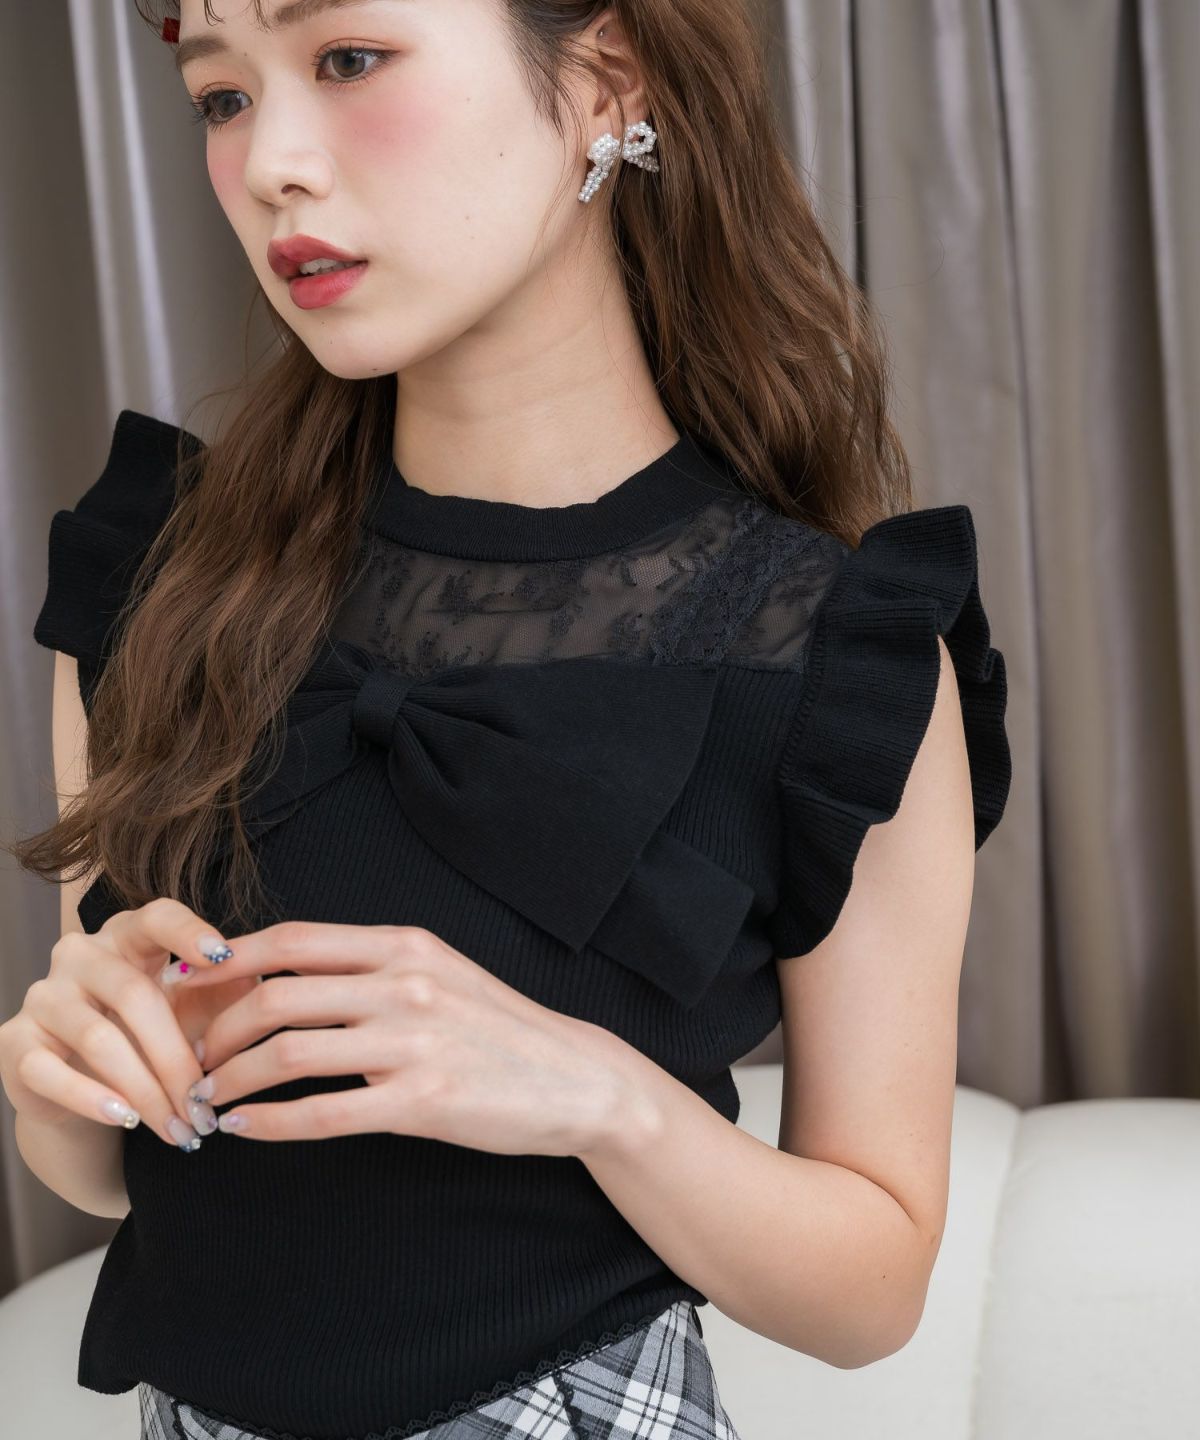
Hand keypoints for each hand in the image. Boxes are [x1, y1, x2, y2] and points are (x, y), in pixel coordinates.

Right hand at [0, 898, 257, 1148]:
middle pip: (135, 996)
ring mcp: (43, 996)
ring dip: (145, 1091)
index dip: (189, 932)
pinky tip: (125, 1119)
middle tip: (206, 1106)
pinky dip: (92, 1099)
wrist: (88, 1089)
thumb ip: (226, 992)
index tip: (223, 958)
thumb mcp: (195, 1010)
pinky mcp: (15, 1042)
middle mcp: (80, 955)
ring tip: (179, 1128)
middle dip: (176, 1059)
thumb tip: (255, 978)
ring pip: (98, 1039)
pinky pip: (50, 1071)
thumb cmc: (153, 1036)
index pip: (157, 917)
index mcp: (129, 935)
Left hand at [180, 920, 632, 1155]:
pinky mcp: (422, 1101)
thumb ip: (370, 970)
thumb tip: (282, 978)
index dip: (226, 960)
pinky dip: (269, 1124)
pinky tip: (245, 1131)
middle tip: (190, 1058)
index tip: (182, 984)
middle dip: (216, 1029)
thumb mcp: (439, 974)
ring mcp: (414, 1042)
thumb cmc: (496, 1028)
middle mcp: (405, 984)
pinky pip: (322, 1113)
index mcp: (405, 945)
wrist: (573, 1078)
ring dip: (231, 1079)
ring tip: (207, 1098)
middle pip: (277, 995)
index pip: (292, 940)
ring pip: (289, 1053)